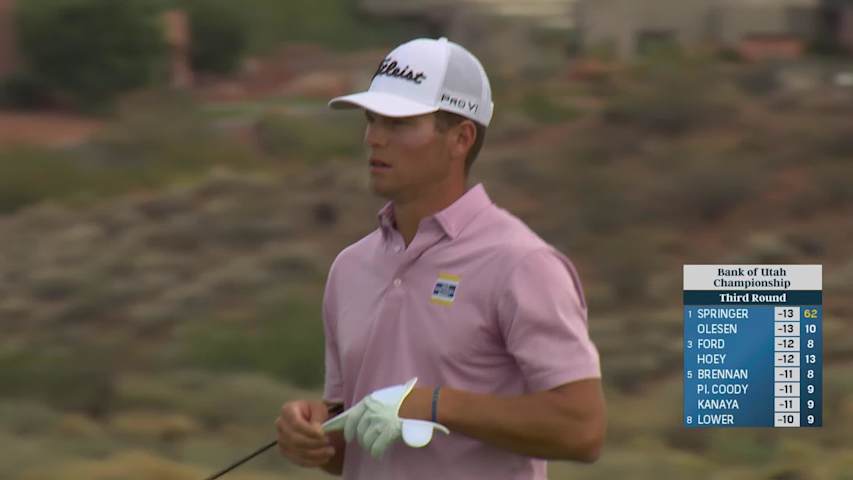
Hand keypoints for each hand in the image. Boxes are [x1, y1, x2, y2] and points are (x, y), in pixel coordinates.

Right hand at [276, 400, 335, 466]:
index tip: (323, 434)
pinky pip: (298, 460)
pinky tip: (325, 458)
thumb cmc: (315, 412)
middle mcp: (281, 425)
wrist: (312, 421)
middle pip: (295, 439)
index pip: (296, 424)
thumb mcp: (319, 409)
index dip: (309, 431)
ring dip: (316, 454)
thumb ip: (317, 418)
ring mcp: (281, 440)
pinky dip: (313, 461)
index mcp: (288, 410)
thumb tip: (316, 431)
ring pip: (297, 452)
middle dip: (314, 443)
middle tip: (328, 442)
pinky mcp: (285, 452)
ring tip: (330, 451)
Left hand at [323, 378, 448, 458]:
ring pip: (366, 441)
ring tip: (374, 449)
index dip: (347, 429)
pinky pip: (376, 447)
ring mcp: (379, 422)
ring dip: (370, 447)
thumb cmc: (408, 399)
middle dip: (362, 439)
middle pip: (359, 431)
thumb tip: (365, 418)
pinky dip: (377, 453)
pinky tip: (379, 455)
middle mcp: (371, 411)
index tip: (348, 437)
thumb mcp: (387, 396)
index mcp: (369, 401)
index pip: (351, 417)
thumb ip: (375, 405)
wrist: (423, 404)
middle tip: (366, 444)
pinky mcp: (387, 433)